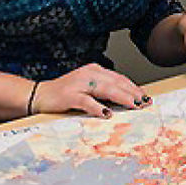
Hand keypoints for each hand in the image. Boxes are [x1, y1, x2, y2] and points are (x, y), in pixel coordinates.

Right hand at [33, 64, 150, 118]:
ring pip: (105, 89)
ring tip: (134, 105)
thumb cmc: (65, 94)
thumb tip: (126, 101)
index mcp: (94, 71)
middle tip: (145, 102)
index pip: (119, 78)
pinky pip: (86, 101)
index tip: (146, 97)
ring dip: (121, 97)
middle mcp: (88, 74)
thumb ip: (104, 92)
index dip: (134, 88)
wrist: (39, 95)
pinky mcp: (69, 95)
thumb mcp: (87, 88)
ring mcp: (78, 84)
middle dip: (132, 93)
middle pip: (116, 82)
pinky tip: (107, 113)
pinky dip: (97, 107)